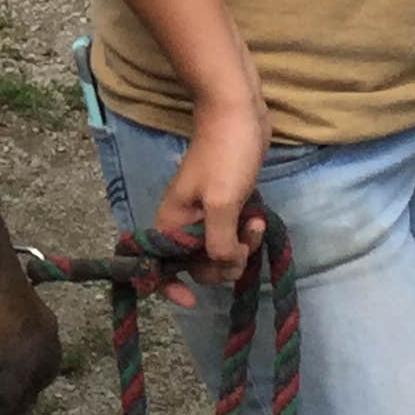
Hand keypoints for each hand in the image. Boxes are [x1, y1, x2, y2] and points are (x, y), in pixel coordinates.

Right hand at [149, 86, 270, 300]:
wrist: (238, 114)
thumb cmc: (226, 156)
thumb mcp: (221, 203)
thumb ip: (217, 243)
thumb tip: (225, 263)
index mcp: (171, 221)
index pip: (157, 265)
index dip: (169, 287)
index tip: (192, 300)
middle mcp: (183, 222)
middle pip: (197, 265)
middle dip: (223, 262)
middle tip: (242, 242)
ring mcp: (205, 214)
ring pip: (219, 251)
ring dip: (239, 247)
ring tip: (255, 223)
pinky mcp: (225, 206)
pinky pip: (231, 235)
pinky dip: (244, 235)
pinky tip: (257, 217)